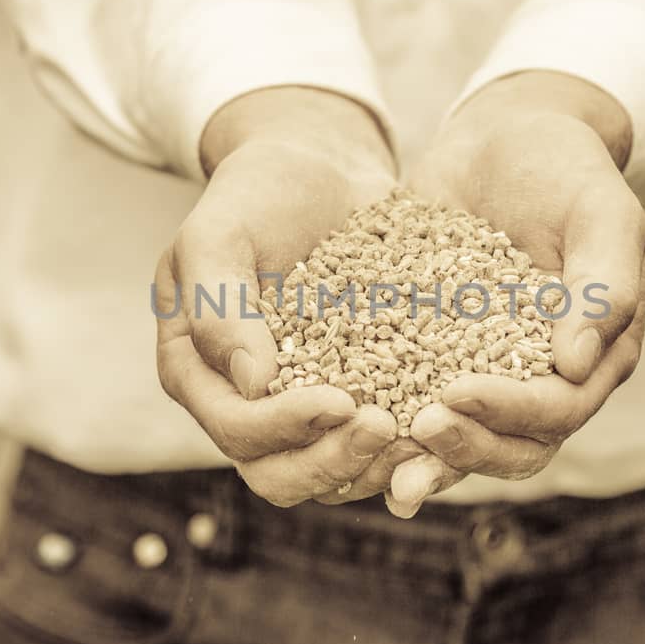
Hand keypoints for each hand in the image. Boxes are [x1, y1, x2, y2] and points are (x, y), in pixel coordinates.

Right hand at [155, 87, 420, 505]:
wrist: (316, 169)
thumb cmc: (256, 194)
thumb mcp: (220, 232)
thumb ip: (218, 305)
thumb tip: (252, 384)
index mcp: (197, 373)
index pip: (235, 428)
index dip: (284, 427)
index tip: (339, 401)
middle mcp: (245, 404)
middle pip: (279, 474)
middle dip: (332, 461)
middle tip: (385, 428)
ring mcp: (300, 407)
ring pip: (331, 473)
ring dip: (375, 466)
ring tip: (422, 436)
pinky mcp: (355, 396)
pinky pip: (377, 444)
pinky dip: (410, 446)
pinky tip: (447, 425)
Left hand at [392, 71, 644, 515]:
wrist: (508, 134)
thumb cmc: (566, 166)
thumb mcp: (601, 210)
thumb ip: (606, 282)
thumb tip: (576, 364)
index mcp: (597, 353)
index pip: (559, 407)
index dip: (512, 411)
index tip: (458, 394)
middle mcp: (547, 377)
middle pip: (515, 444)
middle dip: (467, 446)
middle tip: (416, 428)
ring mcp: (492, 371)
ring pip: (466, 437)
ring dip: (426, 456)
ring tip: (378, 462)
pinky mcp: (440, 354)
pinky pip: (417, 399)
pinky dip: (389, 421)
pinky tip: (345, 427)